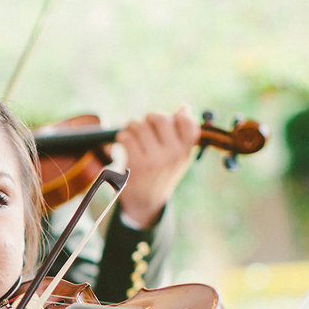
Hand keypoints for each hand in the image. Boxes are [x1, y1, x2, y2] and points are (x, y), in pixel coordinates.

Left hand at [114, 106, 199, 226]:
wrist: (145, 201)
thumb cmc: (162, 172)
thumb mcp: (178, 156)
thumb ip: (182, 132)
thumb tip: (184, 107)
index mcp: (185, 151)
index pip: (186, 122)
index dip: (175, 117)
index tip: (167, 124)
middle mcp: (173, 156)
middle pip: (160, 119)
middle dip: (149, 118)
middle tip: (145, 126)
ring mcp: (154, 160)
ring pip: (139, 126)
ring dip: (132, 126)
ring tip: (132, 134)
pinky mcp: (136, 165)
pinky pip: (126, 137)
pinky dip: (122, 137)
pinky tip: (124, 144)